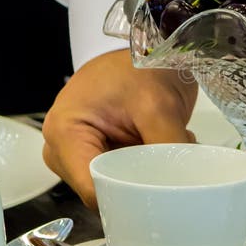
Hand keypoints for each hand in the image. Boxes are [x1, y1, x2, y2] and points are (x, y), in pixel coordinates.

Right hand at [42, 49, 197, 210]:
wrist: (148, 46)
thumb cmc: (141, 65)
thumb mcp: (159, 105)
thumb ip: (168, 149)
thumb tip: (182, 186)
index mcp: (64, 134)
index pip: (92, 190)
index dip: (125, 199)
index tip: (159, 197)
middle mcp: (63, 148)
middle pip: (103, 191)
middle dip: (142, 183)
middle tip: (172, 159)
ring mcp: (78, 153)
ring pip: (117, 186)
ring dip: (148, 172)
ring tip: (167, 143)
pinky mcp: (96, 153)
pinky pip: (124, 175)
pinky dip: (148, 166)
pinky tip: (161, 144)